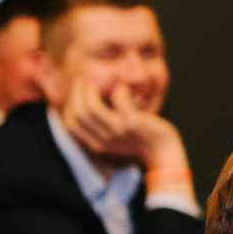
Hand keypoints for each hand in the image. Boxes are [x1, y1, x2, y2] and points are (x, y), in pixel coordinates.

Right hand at [63, 79, 189, 175]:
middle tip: (83, 81)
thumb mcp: (114, 139)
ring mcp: (117, 130)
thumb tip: (89, 105)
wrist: (162, 152)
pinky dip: (119, 89)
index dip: (70, 104)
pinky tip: (124, 89)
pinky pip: (118, 99)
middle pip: (78, 113)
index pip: (71, 124)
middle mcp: (103, 138)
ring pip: (91, 107)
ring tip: (95, 83)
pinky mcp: (132, 121)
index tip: (77, 91)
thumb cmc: (140, 141)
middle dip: (77, 93)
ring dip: (90, 90)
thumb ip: (101, 127)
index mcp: (96, 143)